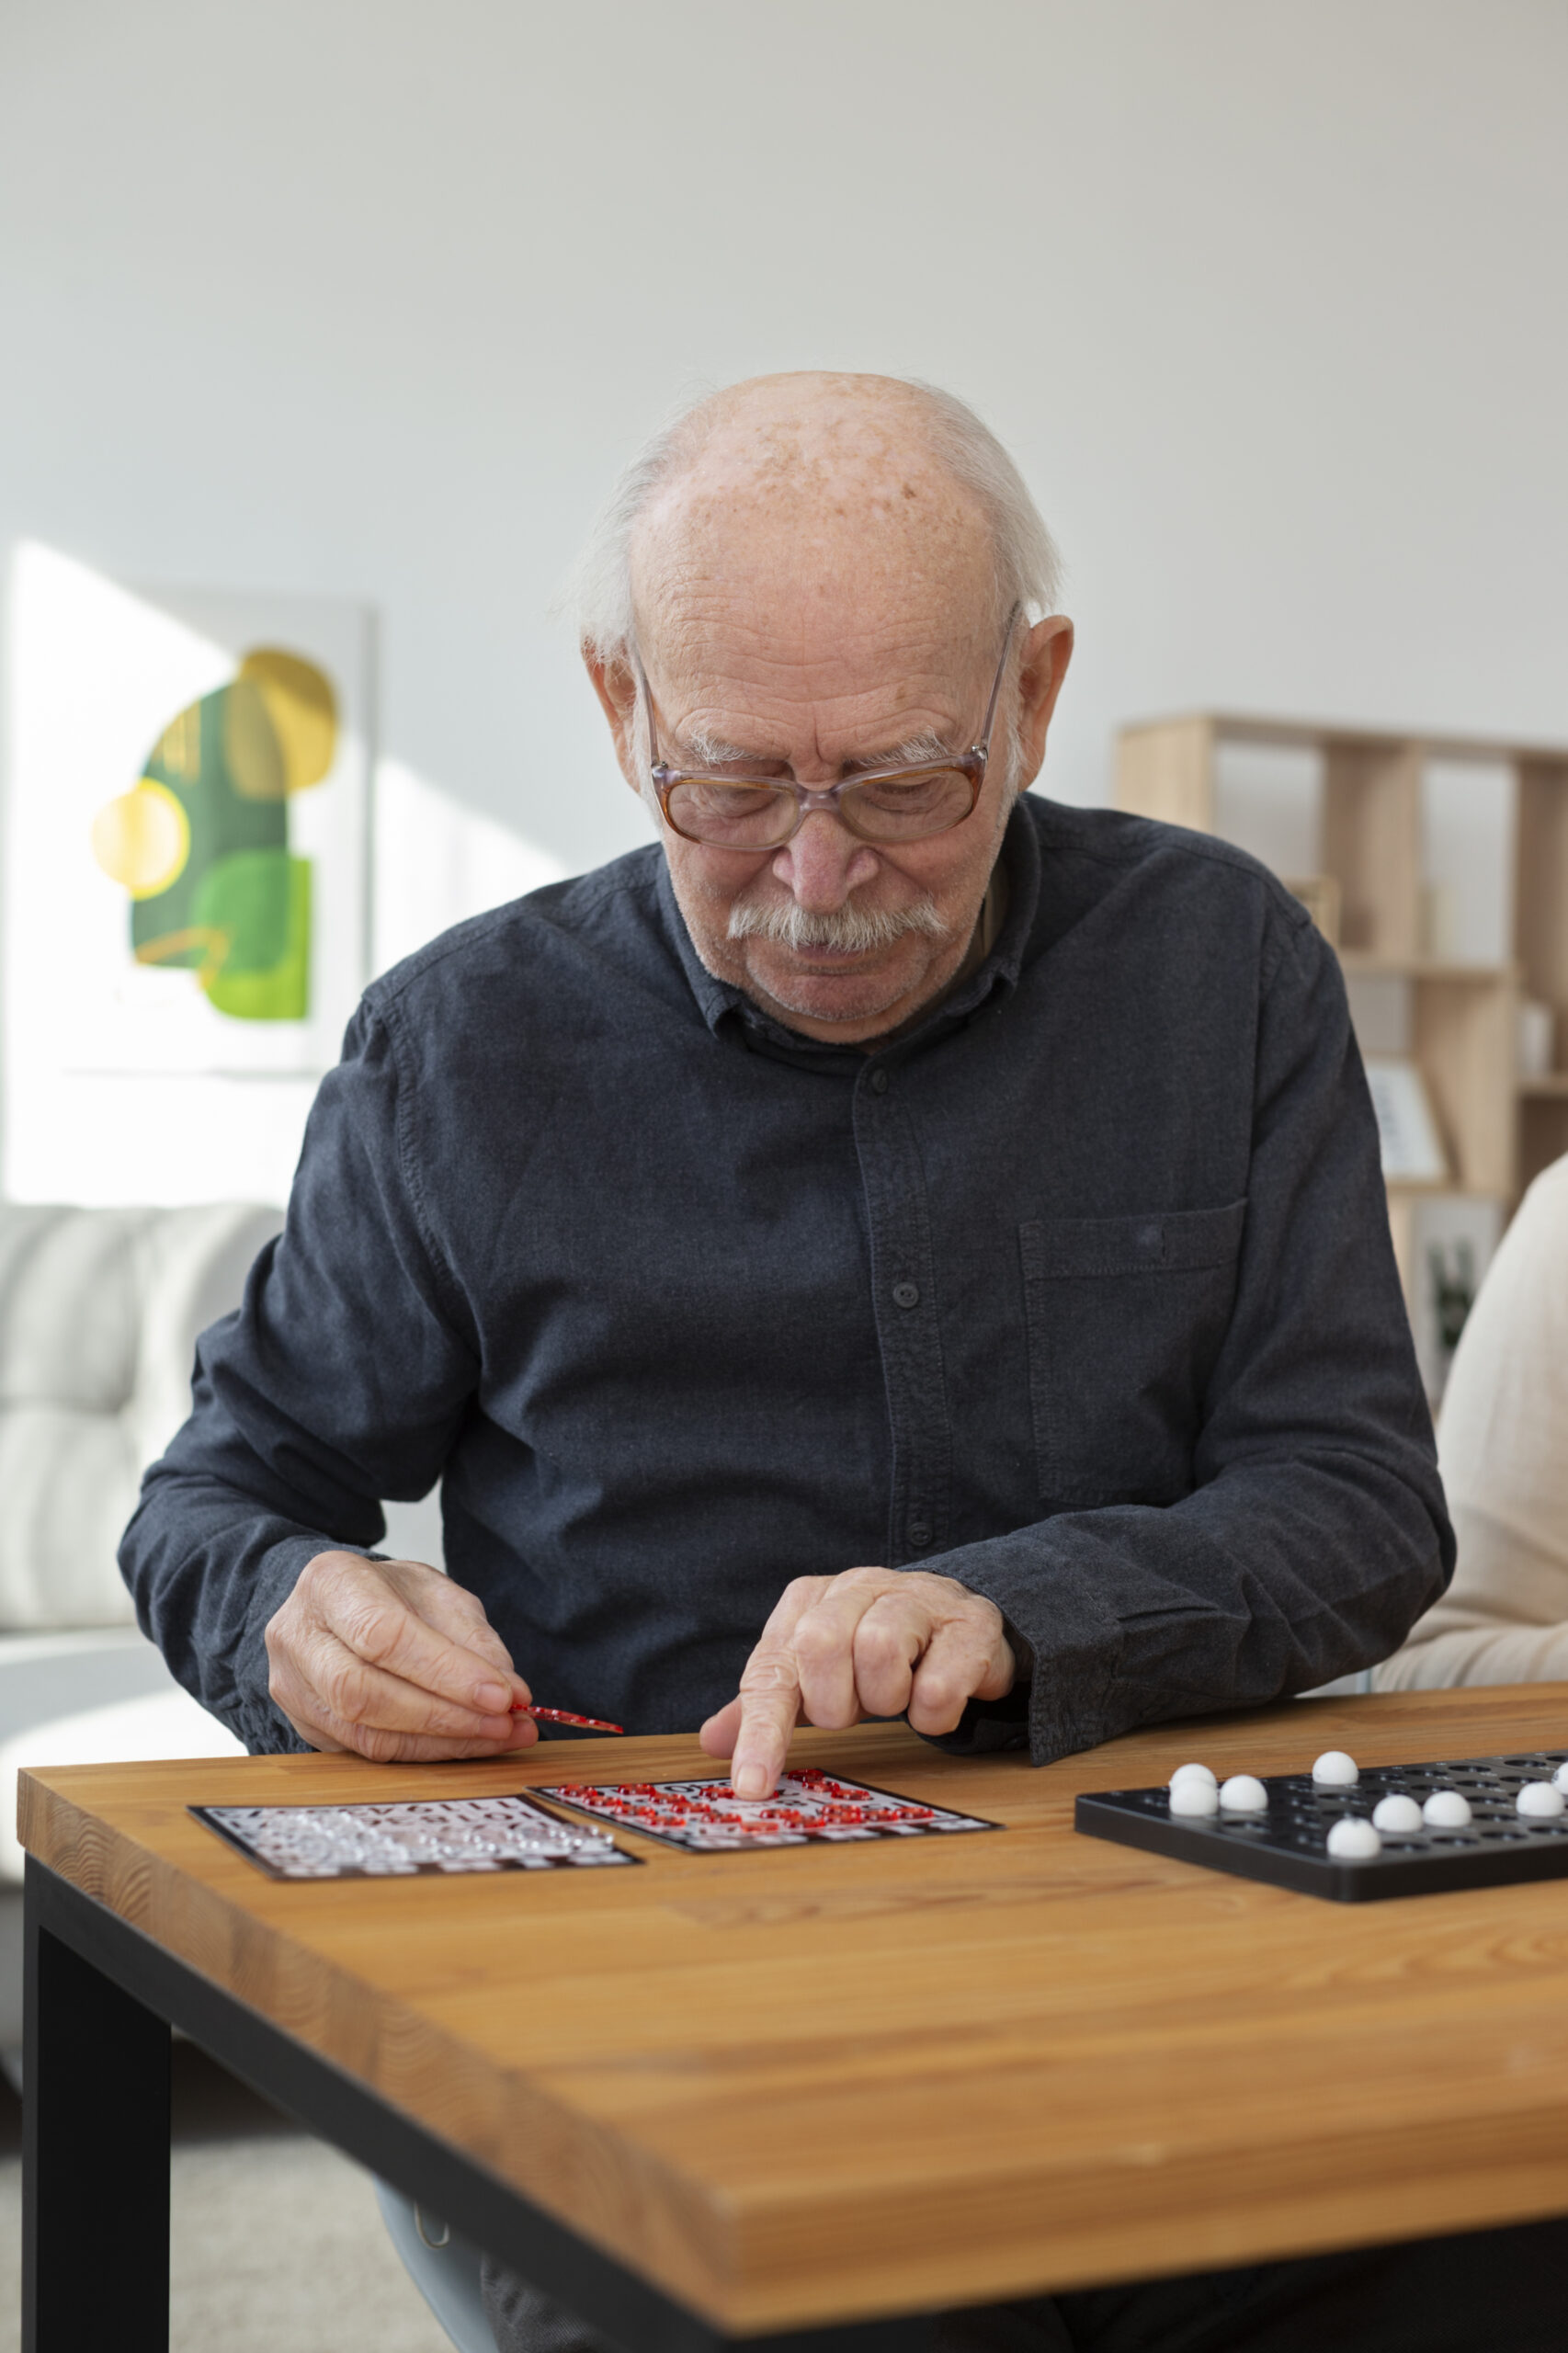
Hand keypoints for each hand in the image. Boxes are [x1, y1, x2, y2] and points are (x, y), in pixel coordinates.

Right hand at [265, 1550, 538, 1762]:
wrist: (340, 1608)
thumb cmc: (390, 1594)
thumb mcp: (437, 1594)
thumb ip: (473, 1638)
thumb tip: (509, 1692)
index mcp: (330, 1583)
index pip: (383, 1636)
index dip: (445, 1672)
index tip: (502, 1695)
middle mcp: (297, 1635)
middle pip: (364, 1692)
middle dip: (444, 1715)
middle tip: (506, 1723)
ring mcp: (292, 1685)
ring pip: (364, 1732)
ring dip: (441, 1741)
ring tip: (499, 1736)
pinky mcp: (306, 1724)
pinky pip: (366, 1751)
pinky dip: (424, 1752)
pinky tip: (465, 1743)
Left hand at [699, 1566, 1015, 1797]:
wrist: (956, 1622)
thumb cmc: (873, 1654)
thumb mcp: (813, 1677)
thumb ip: (765, 1706)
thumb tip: (713, 1742)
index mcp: (808, 1602)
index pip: (771, 1669)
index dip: (760, 1733)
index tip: (752, 1786)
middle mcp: (857, 1586)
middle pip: (821, 1645)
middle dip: (835, 1702)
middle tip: (854, 1711)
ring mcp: (916, 1597)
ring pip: (880, 1650)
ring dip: (887, 1699)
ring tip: (896, 1697)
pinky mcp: (969, 1623)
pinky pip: (940, 1684)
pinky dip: (932, 1713)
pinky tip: (933, 1703)